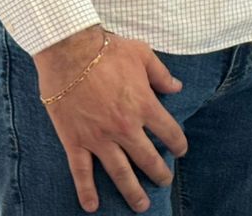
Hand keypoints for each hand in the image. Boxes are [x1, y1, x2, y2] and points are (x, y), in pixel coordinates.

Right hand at [34, 25, 186, 212]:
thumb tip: (177, 87)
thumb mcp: (143, 55)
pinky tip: (92, 206)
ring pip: (119, 172)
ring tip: (141, 205)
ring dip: (132, 191)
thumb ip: (162, 75)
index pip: (169, 132)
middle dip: (159, 173)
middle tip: (164, 182)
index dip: (178, 144)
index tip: (180, 152)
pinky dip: (86, 191)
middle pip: (147, 158)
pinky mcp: (75, 141)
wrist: (70, 52)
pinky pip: (81, 172)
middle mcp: (125, 126)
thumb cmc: (108, 50)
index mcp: (145, 105)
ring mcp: (100, 137)